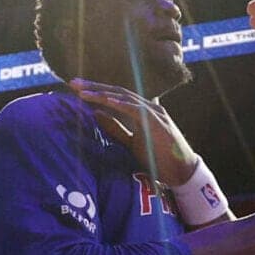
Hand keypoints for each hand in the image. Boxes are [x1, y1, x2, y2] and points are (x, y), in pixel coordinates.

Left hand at [71, 79, 198, 186]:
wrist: (182, 172)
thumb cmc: (158, 158)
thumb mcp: (131, 141)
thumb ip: (116, 128)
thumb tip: (96, 114)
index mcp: (141, 111)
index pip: (115, 96)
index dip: (96, 91)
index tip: (76, 89)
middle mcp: (148, 107)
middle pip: (117, 92)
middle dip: (94, 86)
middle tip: (72, 83)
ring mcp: (154, 113)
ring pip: (124, 97)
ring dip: (102, 94)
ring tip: (82, 92)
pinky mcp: (158, 123)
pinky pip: (137, 110)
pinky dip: (121, 104)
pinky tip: (106, 100)